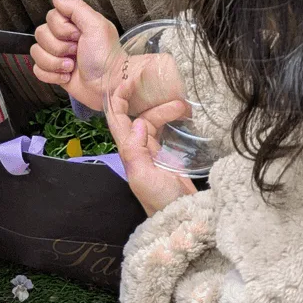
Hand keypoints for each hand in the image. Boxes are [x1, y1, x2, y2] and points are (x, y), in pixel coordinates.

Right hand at [31, 0, 118, 110]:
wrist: (109, 85)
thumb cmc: (106, 56)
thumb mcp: (96, 25)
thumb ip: (76, 7)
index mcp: (73, 24)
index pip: (50, 17)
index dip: (61, 29)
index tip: (78, 36)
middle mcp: (63, 38)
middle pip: (40, 34)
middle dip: (59, 47)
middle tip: (76, 52)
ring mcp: (57, 55)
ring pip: (36, 52)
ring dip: (55, 63)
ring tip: (72, 66)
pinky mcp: (53, 72)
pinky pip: (37, 69)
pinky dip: (51, 75)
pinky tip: (66, 76)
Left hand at [105, 66, 196, 215]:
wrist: (184, 221)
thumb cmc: (162, 201)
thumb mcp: (145, 177)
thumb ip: (136, 151)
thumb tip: (137, 124)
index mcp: (129, 153)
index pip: (117, 120)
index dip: (117, 99)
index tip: (127, 80)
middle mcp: (138, 151)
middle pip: (139, 118)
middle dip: (153, 104)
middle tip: (176, 98)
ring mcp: (153, 155)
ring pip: (154, 124)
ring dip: (166, 112)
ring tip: (186, 109)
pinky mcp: (168, 160)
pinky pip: (166, 133)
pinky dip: (172, 122)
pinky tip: (185, 119)